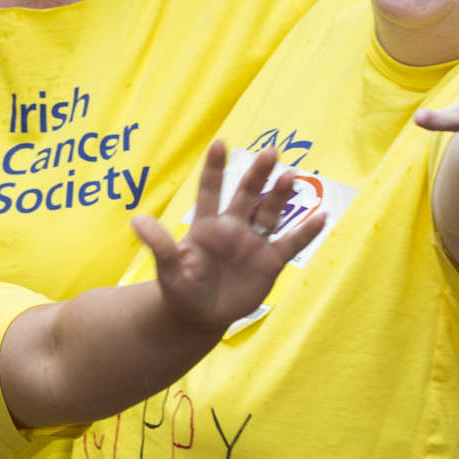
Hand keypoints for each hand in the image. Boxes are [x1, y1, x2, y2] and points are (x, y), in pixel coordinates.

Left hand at [131, 141, 332, 335]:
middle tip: (271, 152)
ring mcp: (253, 243)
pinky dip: (306, 232)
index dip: (215, 168)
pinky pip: (290, 244)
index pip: (210, 191)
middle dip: (257, 174)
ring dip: (279, 197)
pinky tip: (322, 216)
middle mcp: (232, 228)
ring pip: (269, 214)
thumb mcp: (168, 269)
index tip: (220, 142)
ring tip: (290, 177)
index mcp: (206, 226)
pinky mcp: (269, 262)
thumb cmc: (181, 289)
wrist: (200, 316)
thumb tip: (136, 219)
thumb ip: (159, 244)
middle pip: (246, 195)